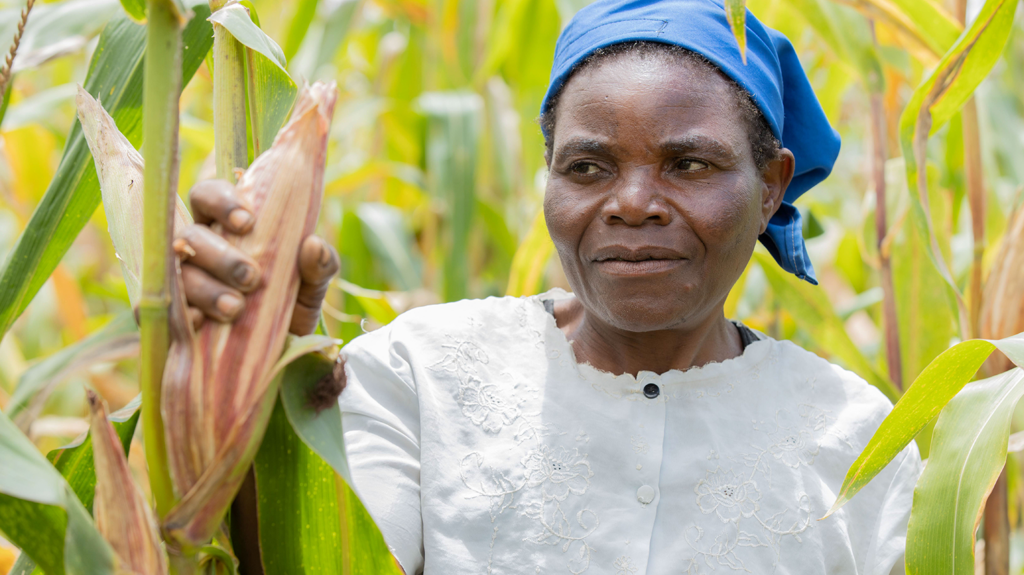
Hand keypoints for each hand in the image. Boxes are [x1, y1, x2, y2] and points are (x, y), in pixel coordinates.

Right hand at [176, 179, 339, 335]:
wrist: (285, 346)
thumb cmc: (293, 300)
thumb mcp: (314, 282)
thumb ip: (321, 263)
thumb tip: (313, 245)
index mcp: (227, 228)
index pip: (208, 196)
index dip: (220, 202)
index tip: (247, 223)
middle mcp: (201, 251)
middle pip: (190, 237)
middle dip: (220, 256)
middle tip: (251, 277)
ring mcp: (187, 283)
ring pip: (180, 275)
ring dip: (207, 290)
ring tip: (236, 308)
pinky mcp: (180, 317)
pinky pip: (167, 311)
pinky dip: (183, 315)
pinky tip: (201, 322)